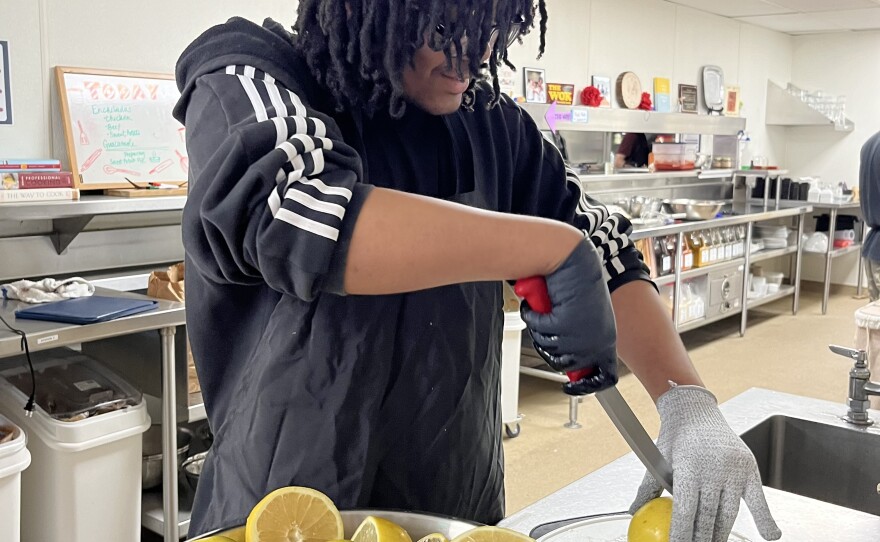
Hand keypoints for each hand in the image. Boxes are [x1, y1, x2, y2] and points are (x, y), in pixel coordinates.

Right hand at [519, 240, 617, 394]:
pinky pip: (538, 331)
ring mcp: (580, 334)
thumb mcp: (584, 318)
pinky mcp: (563, 323)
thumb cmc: (576, 283)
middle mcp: (597, 340)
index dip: (585, 385)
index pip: (604, 376)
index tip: (571, 387)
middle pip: (566, 365)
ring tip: (546, 310)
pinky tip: (540, 302)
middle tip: (546, 328)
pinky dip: (533, 316)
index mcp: (607, 339)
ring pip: (549, 349)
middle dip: (551, 348)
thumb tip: (570, 368)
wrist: (572, 257)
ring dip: (541, 330)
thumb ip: (580, 341)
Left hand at [630, 385, 781, 541]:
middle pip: (708, 517)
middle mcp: (713, 468)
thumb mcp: (657, 458)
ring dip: (722, 535)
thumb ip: (648, 488)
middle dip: (701, 539)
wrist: (695, 409)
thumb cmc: (675, 435)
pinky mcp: (749, 467)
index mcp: (689, 467)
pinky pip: (759, 499)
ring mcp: (733, 469)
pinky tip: (769, 535)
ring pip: (730, 513)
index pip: (685, 511)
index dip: (682, 535)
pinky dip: (765, 519)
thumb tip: (634, 511)